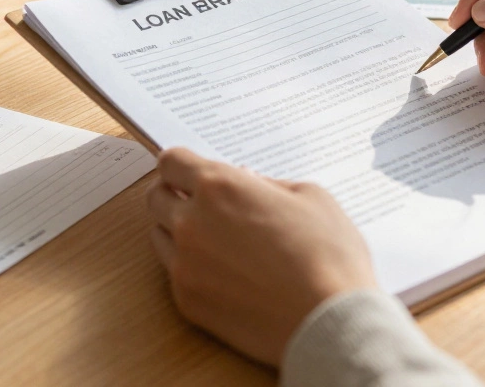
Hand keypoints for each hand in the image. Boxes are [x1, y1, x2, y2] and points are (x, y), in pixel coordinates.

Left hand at [146, 148, 377, 365]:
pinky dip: (190, 266)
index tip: (190, 170)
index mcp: (220, 187)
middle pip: (155, 197)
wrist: (329, 322)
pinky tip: (223, 271)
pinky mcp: (187, 301)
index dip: (181, 163)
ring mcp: (184, 265)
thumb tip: (247, 182)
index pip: (171, 161)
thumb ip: (268, 184)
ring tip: (212, 237)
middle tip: (197, 200)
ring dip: (176, 229)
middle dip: (172, 193)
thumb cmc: (329, 256)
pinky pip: (173, 273)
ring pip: (158, 235)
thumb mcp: (310, 197)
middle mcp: (191, 223)